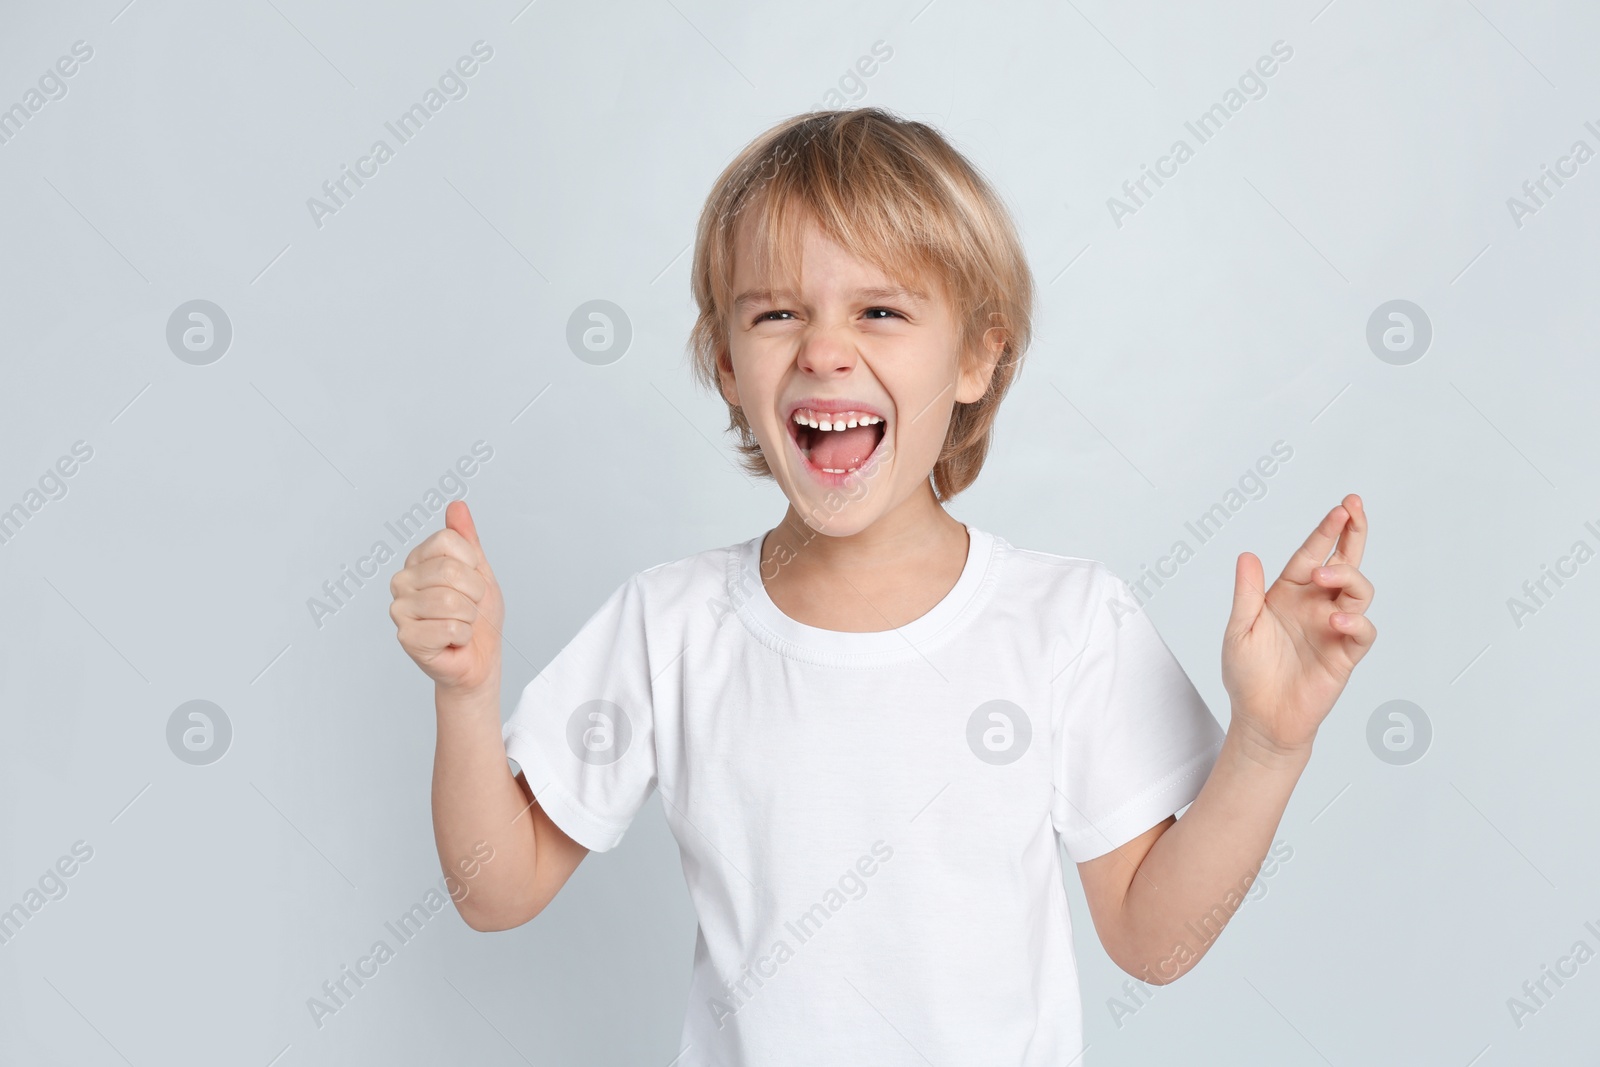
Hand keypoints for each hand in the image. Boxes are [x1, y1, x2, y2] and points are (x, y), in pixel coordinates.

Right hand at [389, 500, 504, 693]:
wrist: (479, 658)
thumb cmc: (478, 616)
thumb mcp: (480, 571)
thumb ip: (467, 539)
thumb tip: (457, 505)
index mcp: (418, 560)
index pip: (450, 541)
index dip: (473, 564)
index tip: (472, 581)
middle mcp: (402, 581)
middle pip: (451, 571)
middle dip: (474, 594)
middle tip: (469, 608)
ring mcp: (399, 609)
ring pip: (451, 601)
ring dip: (469, 617)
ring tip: (461, 623)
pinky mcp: (405, 637)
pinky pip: (450, 627)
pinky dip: (462, 636)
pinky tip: (452, 640)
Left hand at [1221, 493, 1375, 756]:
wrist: (1260, 718)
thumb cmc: (1248, 674)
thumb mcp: (1239, 629)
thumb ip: (1246, 594)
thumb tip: (1247, 555)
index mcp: (1289, 593)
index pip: (1312, 554)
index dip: (1326, 531)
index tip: (1340, 508)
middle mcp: (1315, 605)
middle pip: (1344, 562)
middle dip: (1353, 534)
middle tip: (1354, 509)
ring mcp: (1332, 628)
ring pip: (1358, 591)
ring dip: (1347, 577)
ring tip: (1325, 575)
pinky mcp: (1344, 654)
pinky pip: (1362, 632)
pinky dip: (1356, 622)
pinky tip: (1338, 620)